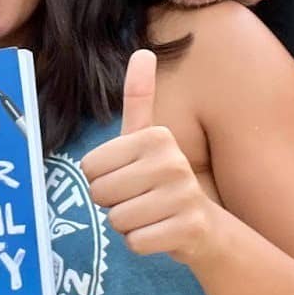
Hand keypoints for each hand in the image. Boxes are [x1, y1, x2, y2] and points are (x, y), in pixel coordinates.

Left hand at [81, 49, 214, 264]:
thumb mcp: (146, 138)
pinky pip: (135, 242)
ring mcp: (183, 195)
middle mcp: (171, 160)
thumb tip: (143, 51)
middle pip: (100, 193)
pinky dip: (141, 243)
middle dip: (112, 203)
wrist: (203, 227)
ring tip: (151, 215)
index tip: (128, 176)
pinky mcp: (188, 228)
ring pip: (117, 220)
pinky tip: (161, 233)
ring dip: (128, 225)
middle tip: (139, 199)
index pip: (90, 167)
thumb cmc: (161, 181)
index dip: (101, 178)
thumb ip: (140, 97)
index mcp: (155, 136)